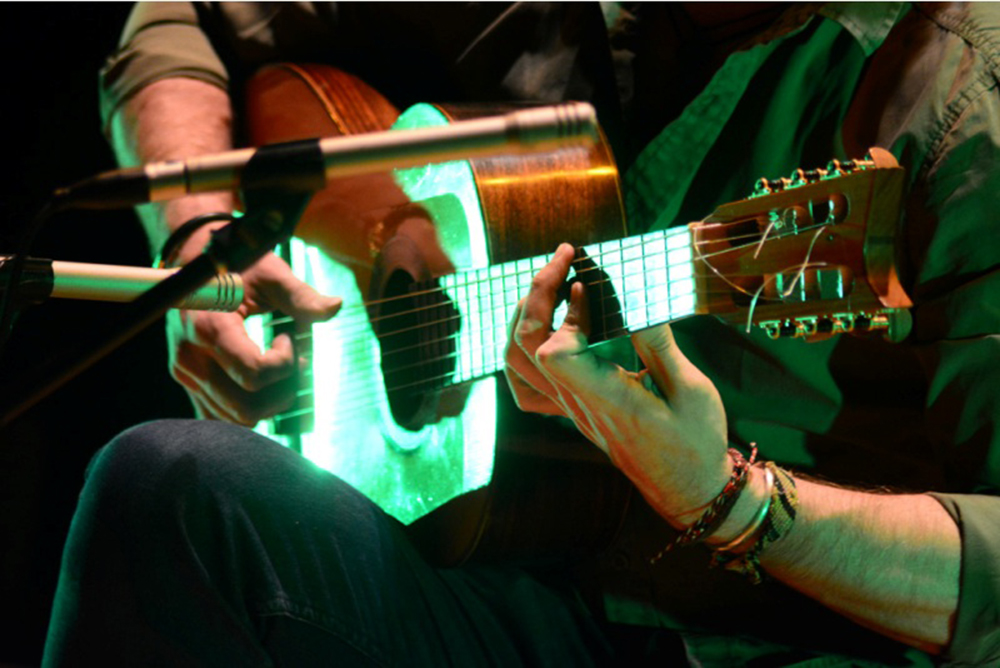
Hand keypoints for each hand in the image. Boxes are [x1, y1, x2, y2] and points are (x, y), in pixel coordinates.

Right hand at [165, 215, 340, 424]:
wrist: (197, 261)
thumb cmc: (239, 263)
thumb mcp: (272, 273)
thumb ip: (302, 296)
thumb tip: (336, 306)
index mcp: (210, 328)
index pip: (255, 374)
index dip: (285, 363)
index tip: (289, 338)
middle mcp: (190, 357)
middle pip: (248, 407)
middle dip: (283, 389)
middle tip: (293, 358)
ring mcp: (185, 375)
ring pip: (237, 418)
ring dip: (270, 400)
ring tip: (278, 365)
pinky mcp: (188, 383)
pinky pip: (220, 417)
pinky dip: (249, 408)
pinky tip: (264, 380)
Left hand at [503, 243, 731, 523]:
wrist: (689, 488)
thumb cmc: (695, 441)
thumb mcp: (690, 388)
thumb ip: (658, 342)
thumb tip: (636, 294)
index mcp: (606, 399)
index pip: (552, 355)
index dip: (562, 313)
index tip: (586, 284)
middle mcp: (577, 405)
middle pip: (525, 348)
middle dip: (536, 294)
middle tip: (564, 256)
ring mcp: (569, 410)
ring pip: (516, 365)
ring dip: (523, 316)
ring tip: (549, 283)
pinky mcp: (571, 412)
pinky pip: (527, 387)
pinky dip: (521, 351)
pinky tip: (544, 326)